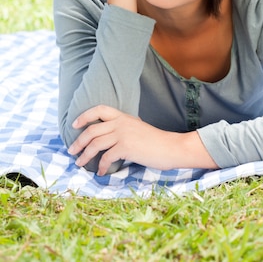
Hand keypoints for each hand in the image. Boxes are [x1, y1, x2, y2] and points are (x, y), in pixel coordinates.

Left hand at [68, 105, 217, 174]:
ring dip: (85, 155)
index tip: (75, 125)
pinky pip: (106, 157)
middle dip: (79, 142)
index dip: (85, 116)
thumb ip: (123, 129)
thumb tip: (107, 138)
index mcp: (123, 116)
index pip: (99, 109)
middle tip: (71, 151)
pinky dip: (100, 166)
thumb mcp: (137, 128)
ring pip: (95, 144)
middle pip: (92, 130)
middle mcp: (121, 123)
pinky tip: (100, 172)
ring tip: (80, 163)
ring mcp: (123, 134)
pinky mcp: (126, 147)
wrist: (170, 147)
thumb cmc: (155, 141)